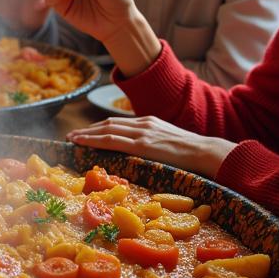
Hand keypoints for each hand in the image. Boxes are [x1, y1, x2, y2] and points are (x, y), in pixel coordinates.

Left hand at [68, 115, 236, 179]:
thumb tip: (142, 155)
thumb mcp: (169, 142)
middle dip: (88, 130)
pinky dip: (94, 140)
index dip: (99, 128)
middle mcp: (142, 124)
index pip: (118, 124)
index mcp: (148, 122)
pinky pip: (113, 141)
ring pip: (106, 131)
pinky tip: (83, 143)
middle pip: (108, 124)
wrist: (206, 152)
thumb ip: (154, 144)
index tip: (85, 132)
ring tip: (72, 139)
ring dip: (86, 135)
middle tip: (72, 136)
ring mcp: (142, 133)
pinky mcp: (143, 145)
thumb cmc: (192, 154)